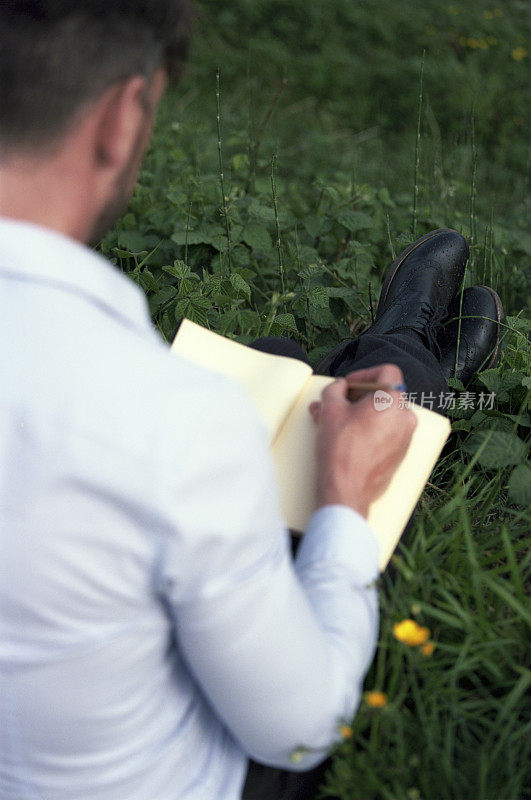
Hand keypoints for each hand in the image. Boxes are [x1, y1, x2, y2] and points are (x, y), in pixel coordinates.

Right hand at [309, 364, 416, 518]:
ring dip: (360, 413)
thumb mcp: (330, 410)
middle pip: (384, 394)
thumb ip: (334, 390)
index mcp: (393, 402)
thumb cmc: (340, 449)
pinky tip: (347, 437)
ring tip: (336, 422)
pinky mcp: (399, 455)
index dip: (364, 374)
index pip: (387, 372)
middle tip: (336, 403)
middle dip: (357, 396)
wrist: (347, 490)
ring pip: (383, 414)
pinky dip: (369, 429)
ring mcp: (405, 438)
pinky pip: (386, 432)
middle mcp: (405, 417)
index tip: (347, 385)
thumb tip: (339, 387)